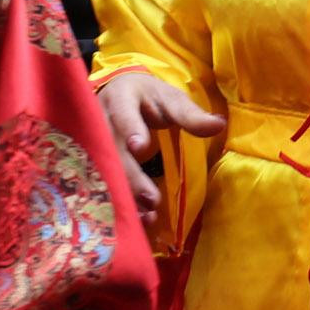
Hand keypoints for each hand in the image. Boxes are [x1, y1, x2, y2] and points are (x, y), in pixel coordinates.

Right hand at [97, 72, 224, 228]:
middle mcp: (99, 120)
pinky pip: (101, 182)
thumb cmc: (148, 98)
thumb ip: (190, 115)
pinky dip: (118, 201)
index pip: (123, 113)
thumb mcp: (170, 99)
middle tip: (152, 198)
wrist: (117, 92)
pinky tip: (137, 218)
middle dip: (130, 176)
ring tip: (147, 214)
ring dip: (123, 194)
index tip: (139, 147)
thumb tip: (219, 125)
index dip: (130, 129)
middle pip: (110, 149)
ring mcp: (91, 142)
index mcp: (120, 98)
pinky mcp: (92, 160)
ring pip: (103, 170)